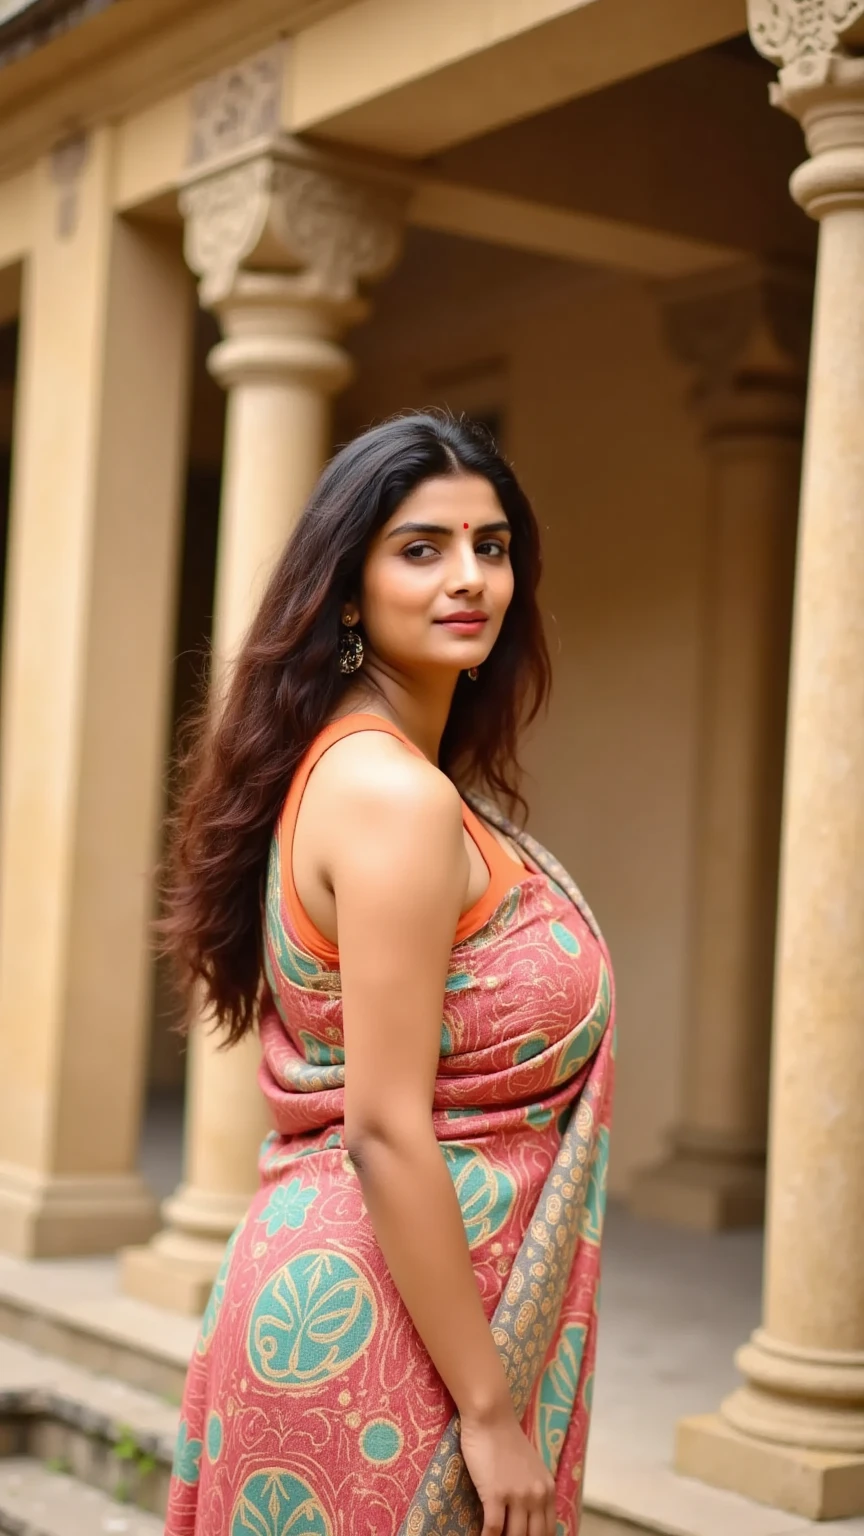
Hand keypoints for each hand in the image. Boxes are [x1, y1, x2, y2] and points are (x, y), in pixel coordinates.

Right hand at [460, 1403, 556, 1535]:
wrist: (491, 1417)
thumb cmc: (506, 1440)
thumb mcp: (532, 1468)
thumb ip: (534, 1491)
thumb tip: (528, 1519)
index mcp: (548, 1490)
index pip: (548, 1531)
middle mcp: (537, 1495)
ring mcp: (517, 1495)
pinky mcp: (496, 1494)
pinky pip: (493, 1529)